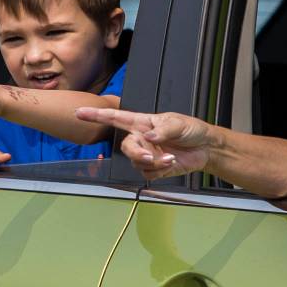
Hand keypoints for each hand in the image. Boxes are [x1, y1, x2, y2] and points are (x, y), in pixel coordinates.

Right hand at [74, 107, 212, 180]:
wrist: (206, 148)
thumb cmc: (192, 130)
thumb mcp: (179, 124)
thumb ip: (163, 130)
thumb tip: (149, 137)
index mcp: (142, 123)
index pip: (115, 118)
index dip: (96, 115)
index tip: (80, 113)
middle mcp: (141, 138)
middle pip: (126, 147)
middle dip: (136, 154)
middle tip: (150, 157)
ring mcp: (147, 154)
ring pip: (137, 163)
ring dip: (153, 163)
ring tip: (170, 158)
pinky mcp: (155, 167)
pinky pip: (148, 173)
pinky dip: (159, 171)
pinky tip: (170, 164)